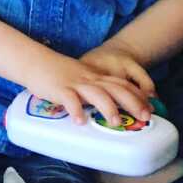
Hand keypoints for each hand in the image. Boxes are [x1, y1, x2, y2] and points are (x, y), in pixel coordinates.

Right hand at [22, 49, 152, 125]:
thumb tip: (106, 109)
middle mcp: (88, 79)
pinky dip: (75, 110)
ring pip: (96, 93)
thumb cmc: (55, 72)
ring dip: (108, 107)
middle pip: (115, 88)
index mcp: (94, 77)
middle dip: (133, 102)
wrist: (33, 60)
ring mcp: (74, 83)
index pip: (121, 83)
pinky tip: (79, 121)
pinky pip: (69, 99)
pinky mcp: (58, 89)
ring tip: (115, 122)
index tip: (150, 108)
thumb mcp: (79, 76)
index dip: (138, 95)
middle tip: (144, 117)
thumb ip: (92, 89)